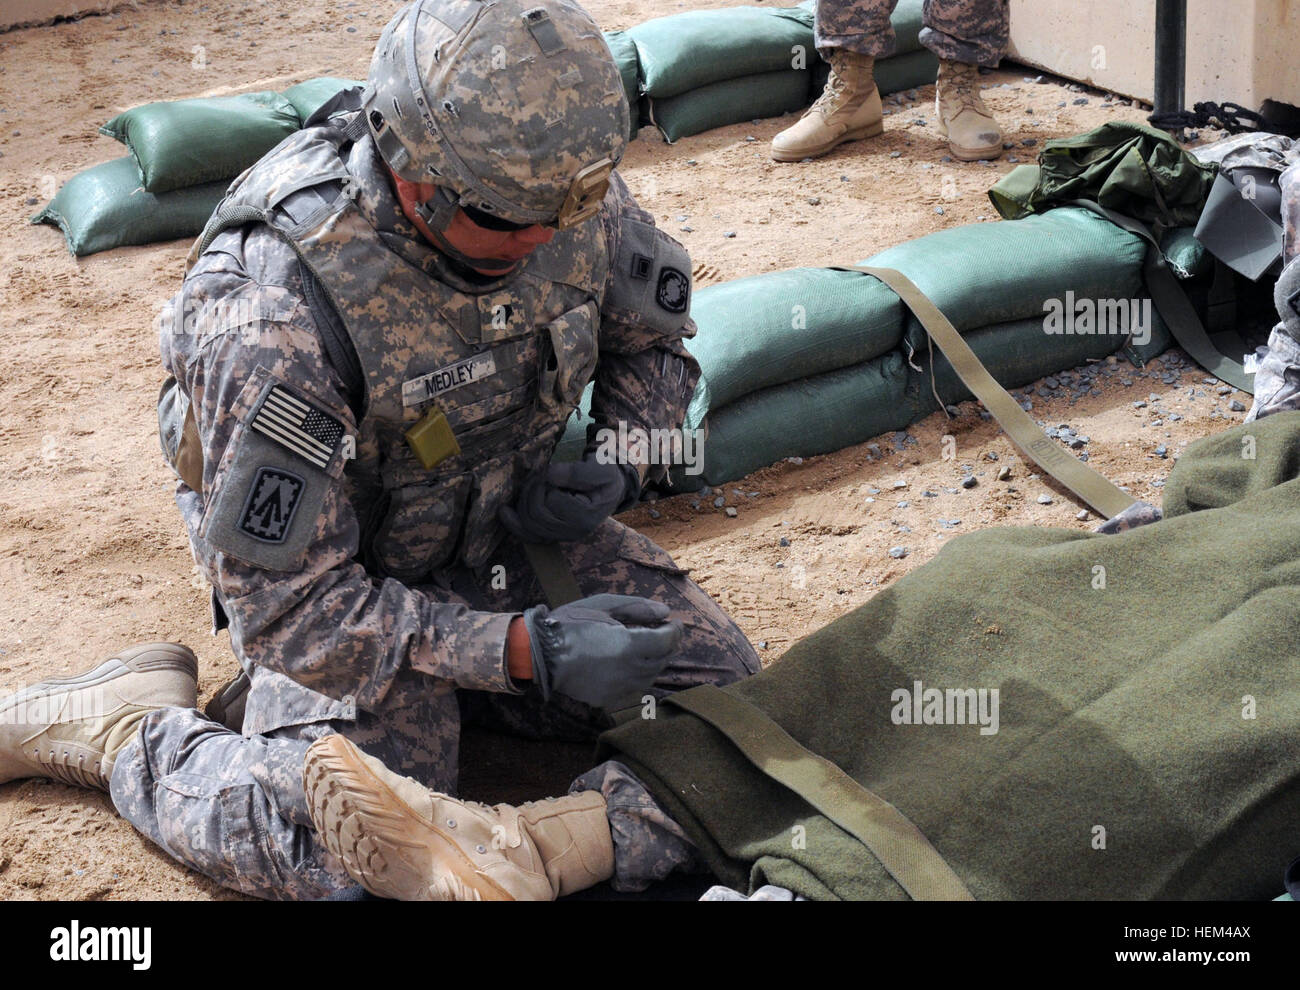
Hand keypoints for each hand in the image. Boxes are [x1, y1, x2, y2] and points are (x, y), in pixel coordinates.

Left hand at [499, 459, 638, 543]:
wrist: (609, 488)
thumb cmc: (605, 475)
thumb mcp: (599, 468)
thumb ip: (576, 472)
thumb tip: (548, 475)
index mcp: (586, 517)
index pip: (551, 501)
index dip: (545, 482)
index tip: (552, 470)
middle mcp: (573, 533)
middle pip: (536, 515)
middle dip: (531, 490)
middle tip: (539, 474)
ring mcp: (562, 536)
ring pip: (528, 524)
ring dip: (524, 500)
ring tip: (533, 483)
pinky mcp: (552, 535)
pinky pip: (528, 535)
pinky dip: (514, 523)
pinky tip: (504, 511)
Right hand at [523, 594, 682, 709]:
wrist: (541, 654)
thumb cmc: (571, 624)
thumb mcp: (604, 605)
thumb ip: (637, 607)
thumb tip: (665, 611)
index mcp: (628, 645)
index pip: (666, 641)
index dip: (674, 631)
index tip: (673, 623)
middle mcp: (628, 670)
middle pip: (662, 660)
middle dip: (668, 645)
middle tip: (665, 633)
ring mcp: (618, 688)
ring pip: (650, 677)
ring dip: (655, 661)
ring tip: (649, 647)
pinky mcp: (608, 698)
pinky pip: (633, 688)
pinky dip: (638, 675)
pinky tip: (630, 664)